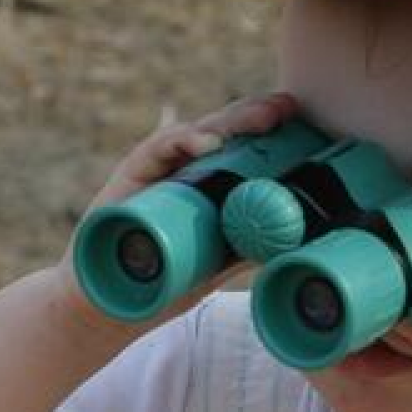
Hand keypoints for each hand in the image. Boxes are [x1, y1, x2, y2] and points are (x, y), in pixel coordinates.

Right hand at [52, 90, 300, 334]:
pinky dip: (184, 143)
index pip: (242, 148)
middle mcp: (183, 169)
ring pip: (197, 133)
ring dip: (232, 123)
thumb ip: (247, 248)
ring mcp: (158, 169)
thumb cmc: (162, 284)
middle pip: (225, 132)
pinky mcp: (131, 174)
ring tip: (264, 118)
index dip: (271, 133)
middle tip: (289, 108)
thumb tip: (298, 242)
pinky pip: (158, 150)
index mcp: (207, 184)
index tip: (303, 124)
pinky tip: (210, 143)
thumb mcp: (216, 265)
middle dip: (257, 116)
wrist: (108, 303)